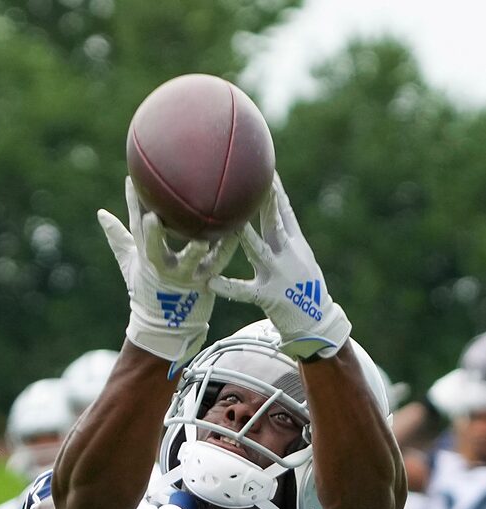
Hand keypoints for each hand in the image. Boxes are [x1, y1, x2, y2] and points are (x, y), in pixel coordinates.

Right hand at [97, 179, 239, 364]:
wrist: (166, 326)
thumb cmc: (148, 288)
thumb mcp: (131, 262)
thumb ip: (118, 237)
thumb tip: (100, 213)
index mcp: (145, 256)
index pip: (135, 228)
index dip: (132, 206)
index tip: (131, 181)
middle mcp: (161, 266)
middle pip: (154, 250)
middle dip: (152, 235)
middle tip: (152, 217)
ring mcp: (183, 276)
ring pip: (188, 262)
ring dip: (194, 252)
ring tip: (203, 239)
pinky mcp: (205, 283)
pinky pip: (218, 262)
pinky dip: (228, 246)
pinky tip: (238, 227)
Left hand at [211, 175, 351, 358]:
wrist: (316, 320)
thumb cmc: (303, 287)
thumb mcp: (298, 256)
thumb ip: (282, 235)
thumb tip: (271, 212)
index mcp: (294, 243)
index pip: (284, 211)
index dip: (275, 190)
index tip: (267, 169)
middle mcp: (288, 254)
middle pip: (274, 223)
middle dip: (265, 202)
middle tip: (252, 182)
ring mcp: (279, 274)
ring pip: (259, 252)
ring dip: (246, 237)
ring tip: (232, 224)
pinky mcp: (269, 296)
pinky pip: (245, 292)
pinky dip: (229, 287)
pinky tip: (212, 283)